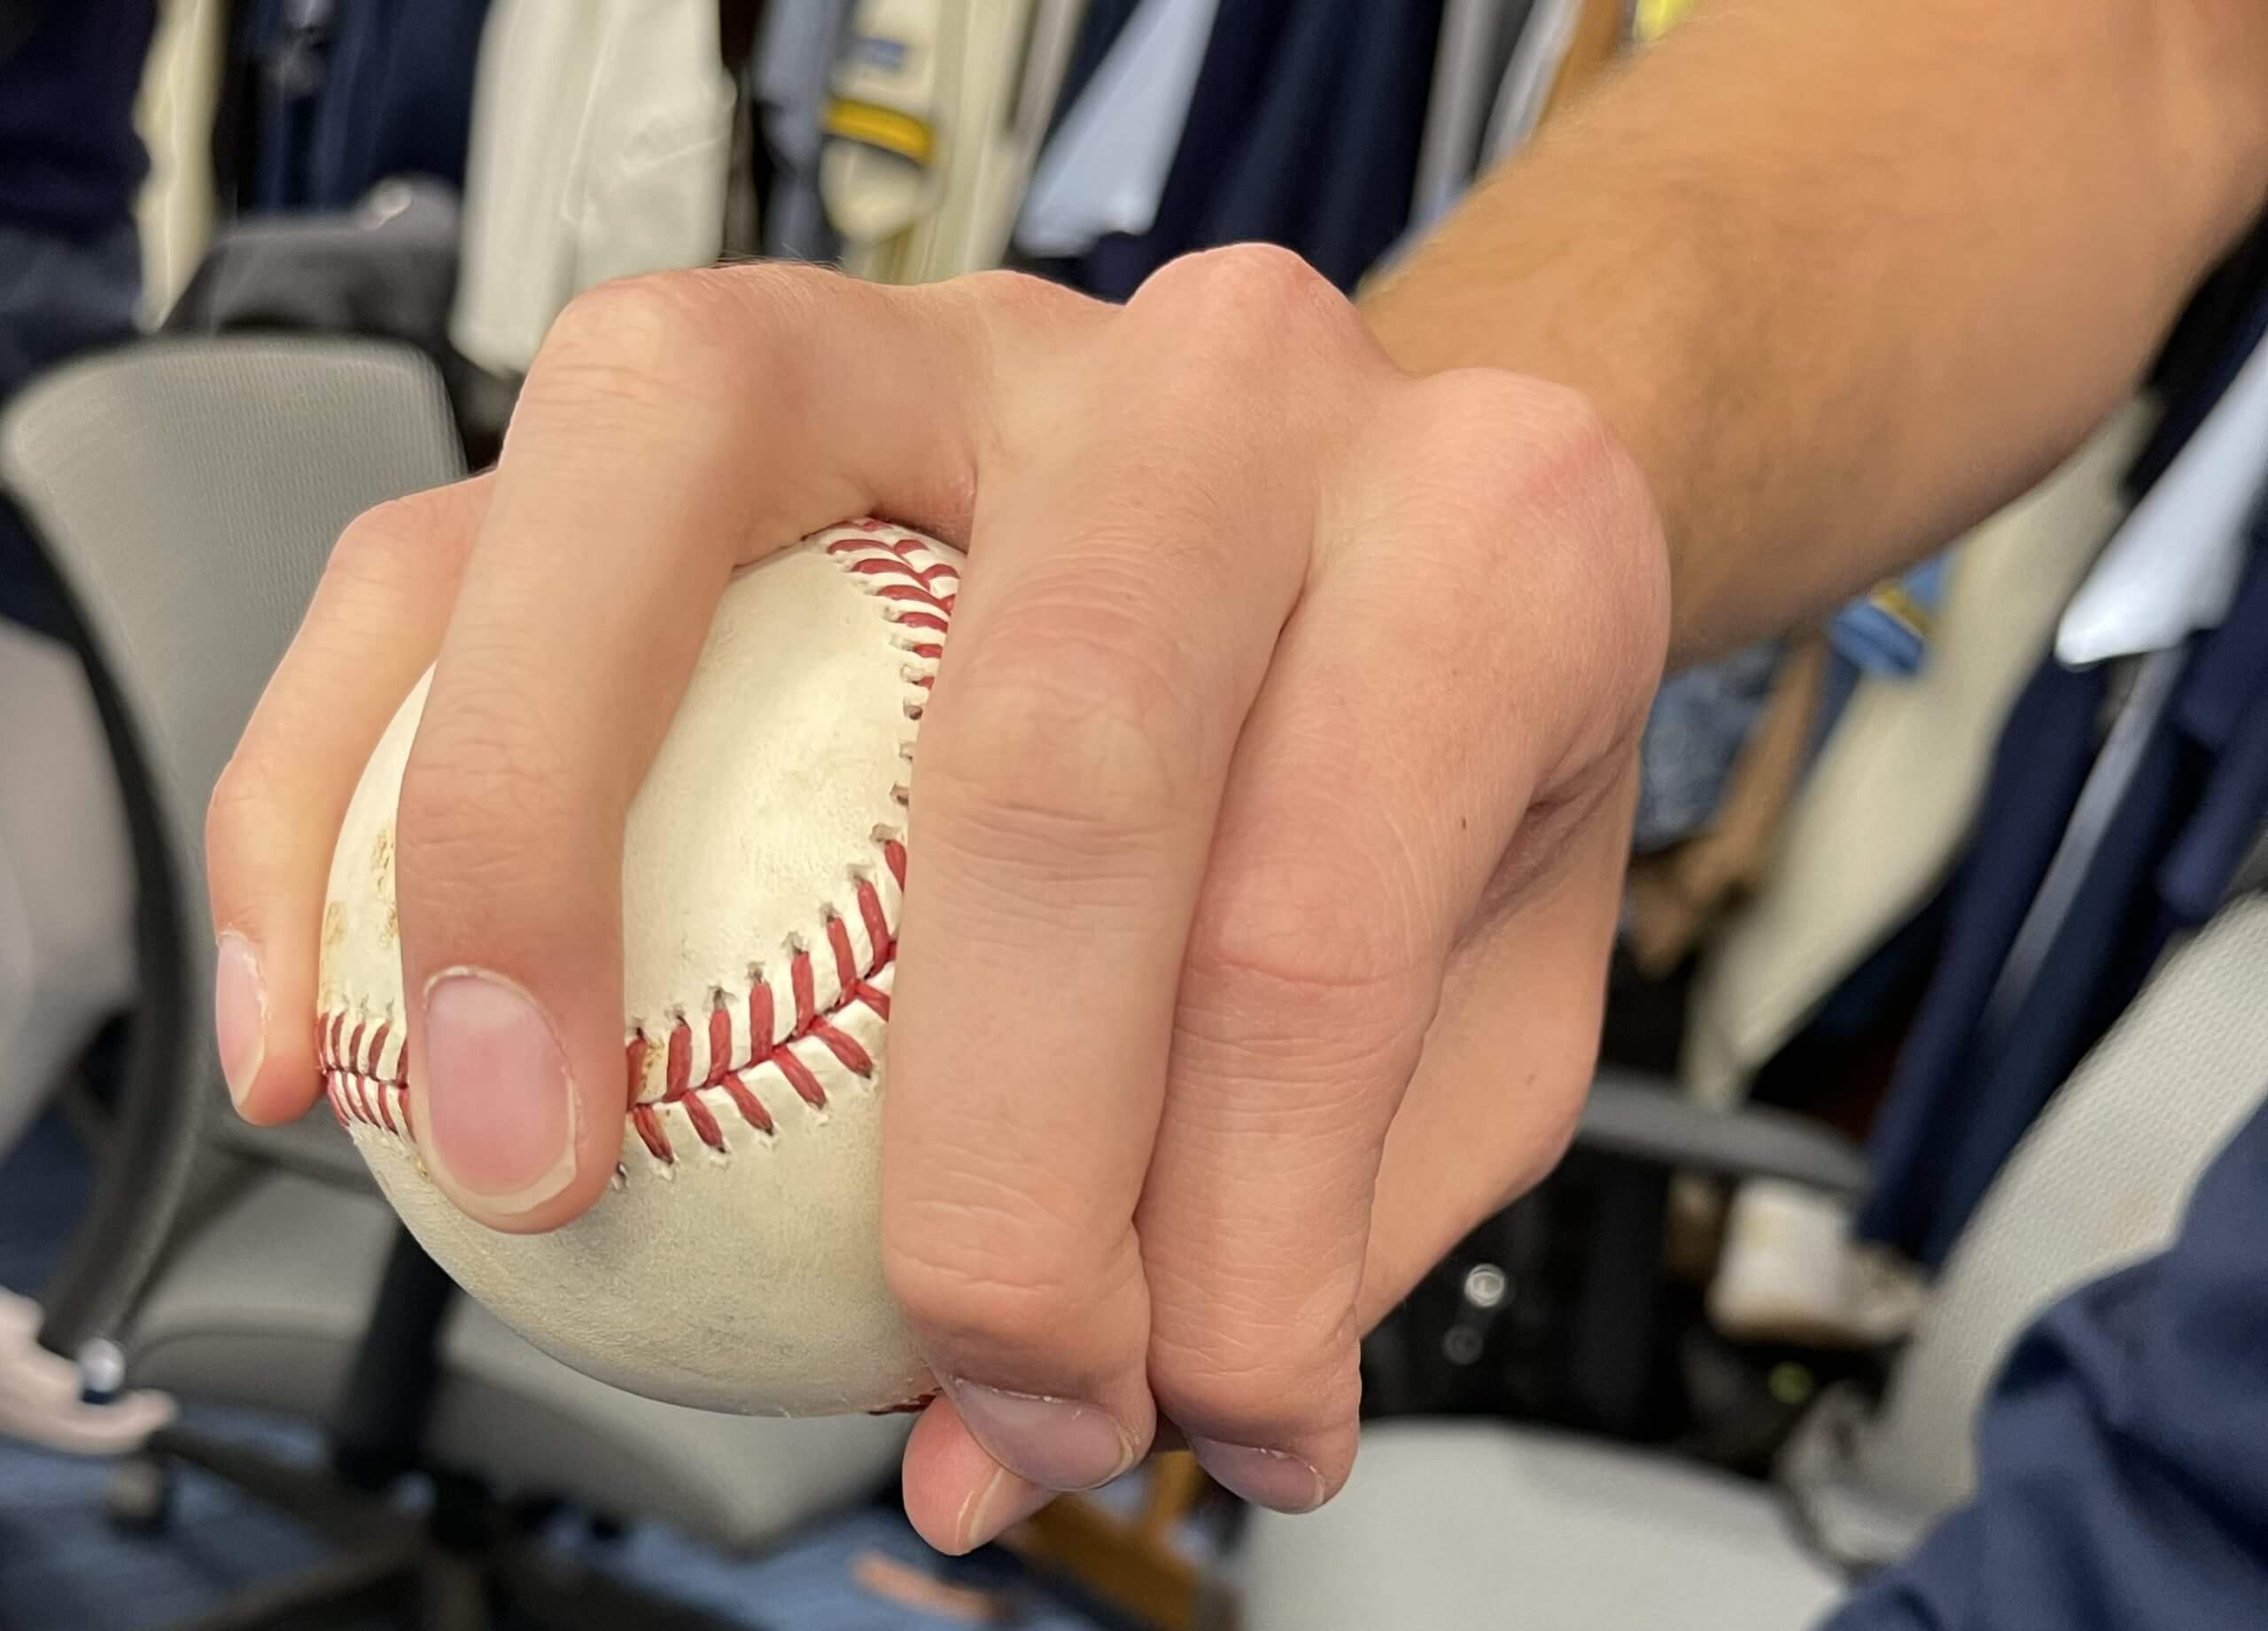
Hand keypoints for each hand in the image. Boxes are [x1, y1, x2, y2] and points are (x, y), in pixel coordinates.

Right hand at [206, 247, 1667, 1551]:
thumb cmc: (1418, 751)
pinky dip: (347, 776)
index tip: (1159, 1414)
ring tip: (508, 1154)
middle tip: (945, 1362)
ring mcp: (938, 336)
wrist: (1373, 502)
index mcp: (1460, 533)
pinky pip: (463, 535)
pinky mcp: (712, 374)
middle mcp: (1198, 388)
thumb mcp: (1478, 993)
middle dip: (981, 1150)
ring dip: (526, 856)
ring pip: (655, 483)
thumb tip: (1006, 1435)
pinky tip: (323, 1009)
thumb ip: (1301, 1214)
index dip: (1232, 1250)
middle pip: (1053, 744)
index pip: (1325, 925)